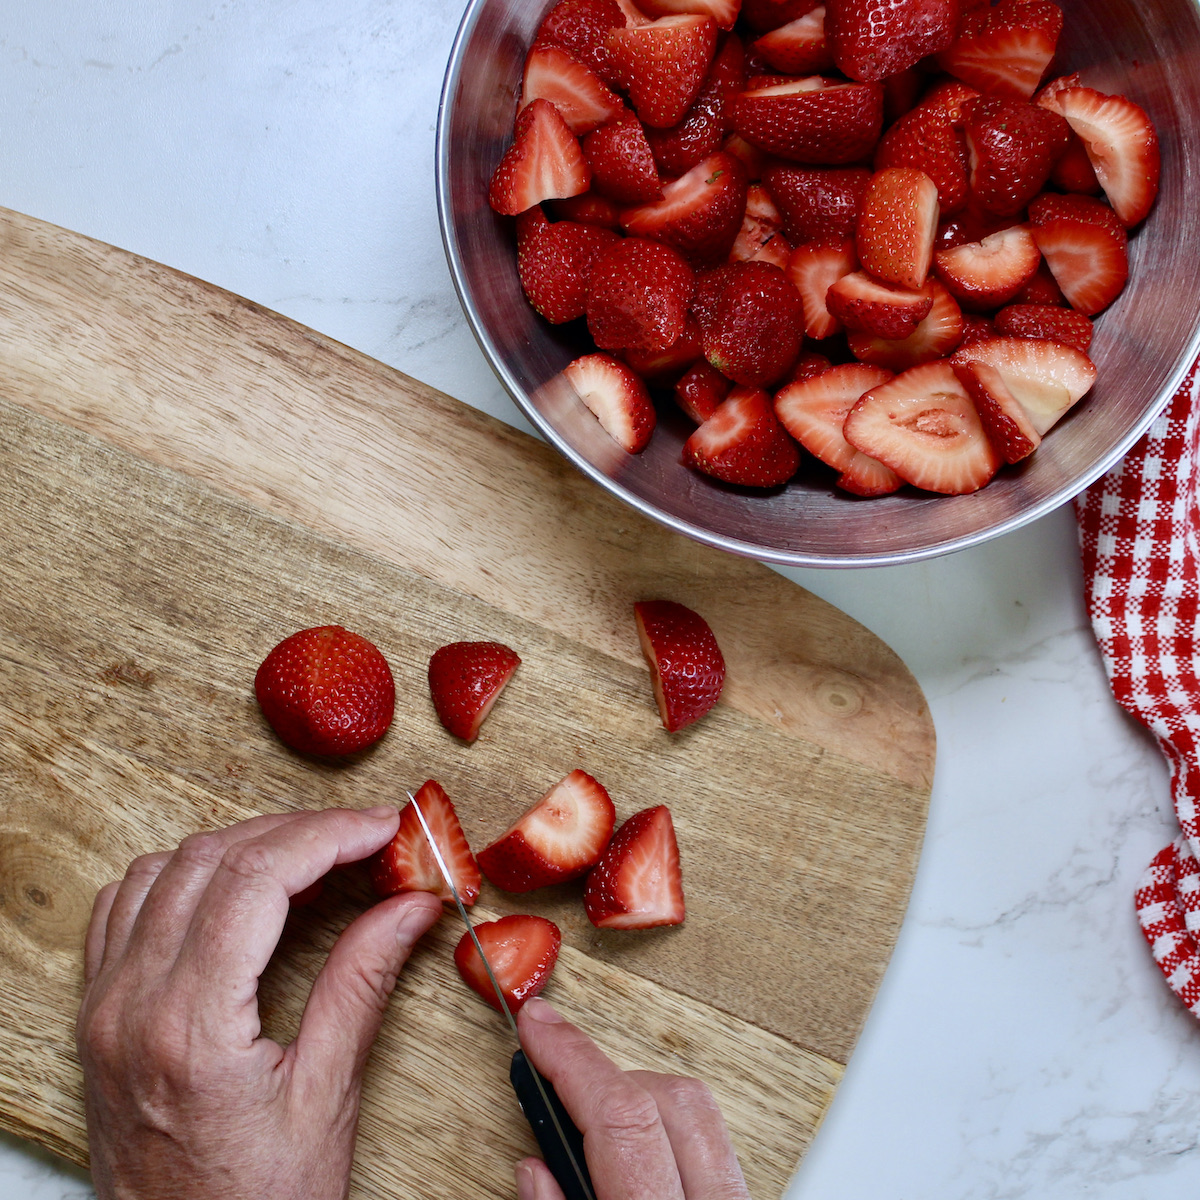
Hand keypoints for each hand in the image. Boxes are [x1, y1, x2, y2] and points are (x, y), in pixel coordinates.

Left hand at [75, 807, 441, 1199]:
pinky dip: (181, 876)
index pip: (255, 878)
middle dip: (295, 832)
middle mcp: (131, 1006)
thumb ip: (363, 984)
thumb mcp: (325, 1098)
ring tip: (307, 859)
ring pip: (161, 869)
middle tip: (361, 839)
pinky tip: (230, 890)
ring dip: (240, 847)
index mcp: (190, 1027)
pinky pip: (121, 908)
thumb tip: (410, 906)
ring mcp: (104, 1009)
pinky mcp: (98, 1018)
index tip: (381, 827)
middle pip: (211, 859)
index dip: (327, 835)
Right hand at [514, 998, 748, 1199]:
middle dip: (607, 1077)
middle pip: (672, 1098)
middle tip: (555, 1078)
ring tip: (594, 1125)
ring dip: (642, 1098)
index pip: (620, 1118)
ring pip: (702, 1113)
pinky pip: (718, 1146)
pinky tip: (639, 1152)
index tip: (538, 1025)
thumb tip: (536, 1169)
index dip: (572, 1059)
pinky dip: (672, 1130)